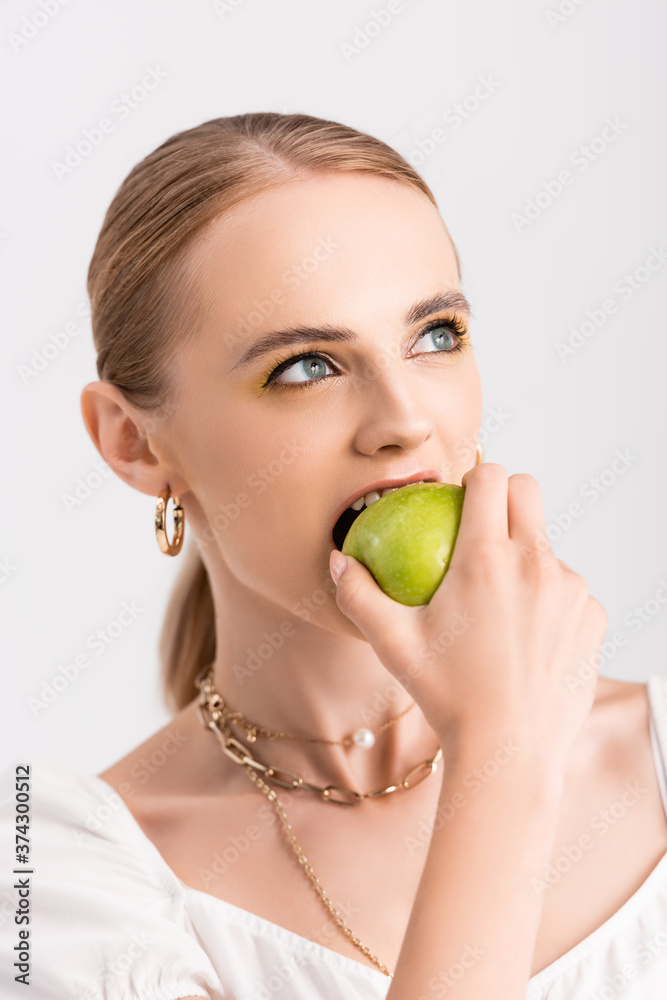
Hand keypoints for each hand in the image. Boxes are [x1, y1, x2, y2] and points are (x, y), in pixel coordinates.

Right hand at [329, 464, 607, 776]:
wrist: (509, 752)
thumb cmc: (446, 697)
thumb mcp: (393, 645)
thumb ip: (359, 595)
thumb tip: (337, 559)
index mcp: (486, 558)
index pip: (491, 476)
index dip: (476, 475)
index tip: (462, 498)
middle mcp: (536, 563)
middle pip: (529, 491)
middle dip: (506, 496)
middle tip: (482, 529)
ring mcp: (571, 589)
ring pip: (548, 545)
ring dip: (527, 555)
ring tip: (501, 601)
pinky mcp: (593, 616)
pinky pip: (569, 588)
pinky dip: (550, 597)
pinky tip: (527, 634)